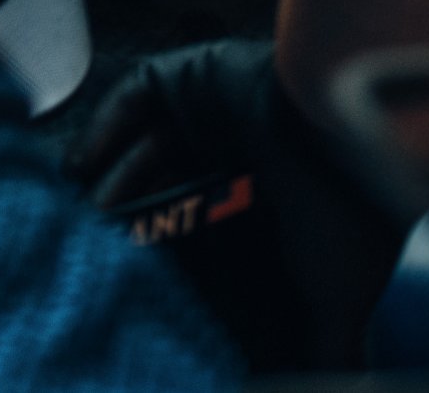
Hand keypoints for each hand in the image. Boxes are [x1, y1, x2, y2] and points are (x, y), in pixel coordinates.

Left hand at [74, 40, 413, 370]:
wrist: (349, 120)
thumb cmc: (346, 209)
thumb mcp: (334, 300)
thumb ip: (327, 352)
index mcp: (265, 206)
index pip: (199, 237)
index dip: (160, 262)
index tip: (127, 290)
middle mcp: (236, 156)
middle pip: (161, 191)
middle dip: (124, 224)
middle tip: (85, 255)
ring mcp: (211, 114)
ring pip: (142, 150)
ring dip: (107, 183)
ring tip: (78, 219)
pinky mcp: (189, 76)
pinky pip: (131, 100)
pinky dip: (102, 129)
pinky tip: (79, 166)